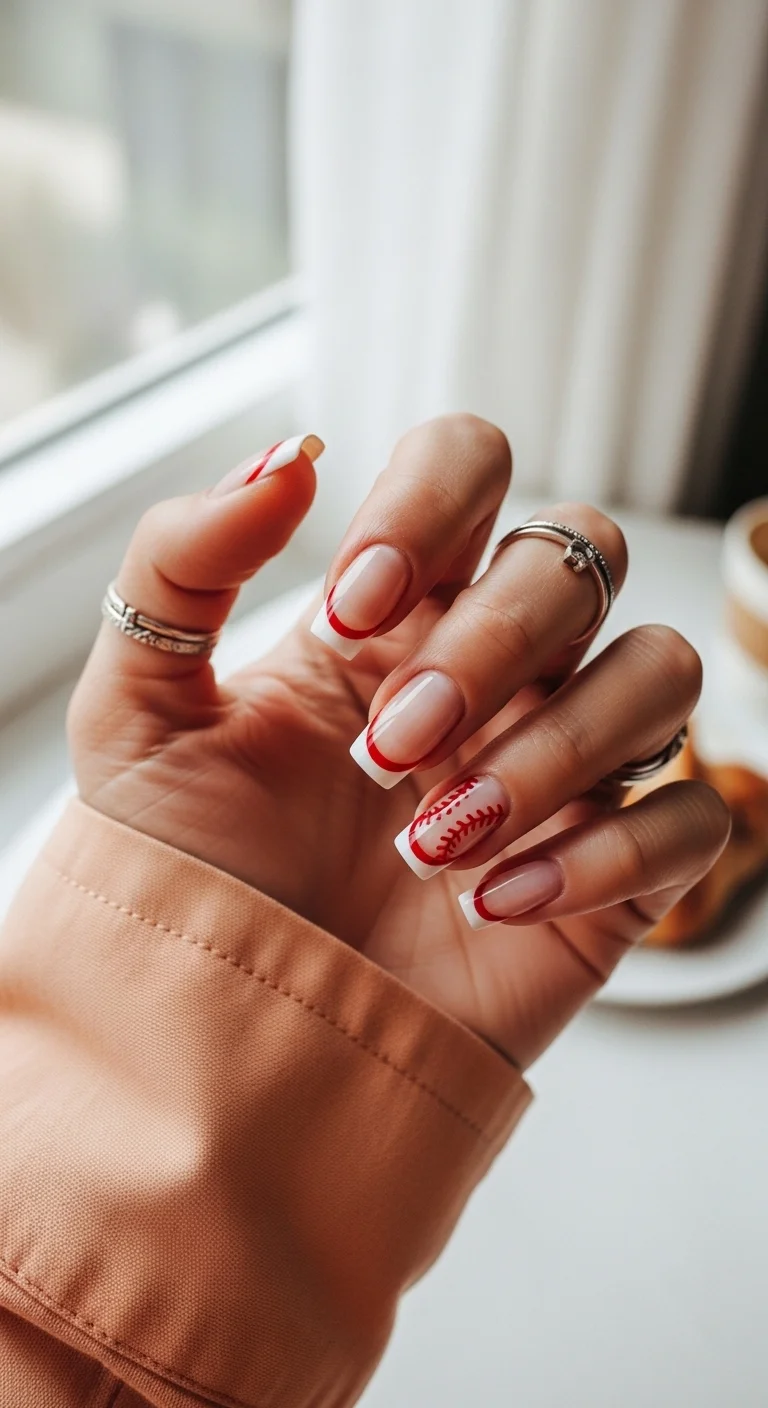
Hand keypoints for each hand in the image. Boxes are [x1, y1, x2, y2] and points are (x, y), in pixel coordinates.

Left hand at [68, 417, 729, 1066]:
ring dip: (553, 748)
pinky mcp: (612, 875)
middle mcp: (490, 672)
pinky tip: (493, 903)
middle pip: (580, 557)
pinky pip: (692, 818)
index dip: (431, 504)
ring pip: (660, 672)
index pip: (470, 463)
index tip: (353, 606)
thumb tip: (288, 455)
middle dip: (491, 646)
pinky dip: (605, 855)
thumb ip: (180, 567)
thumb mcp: (140, 718)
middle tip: (388, 751)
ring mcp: (559, 767)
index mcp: (391, 614)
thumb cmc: (186, 878)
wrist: (227, 1041)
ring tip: (436, 840)